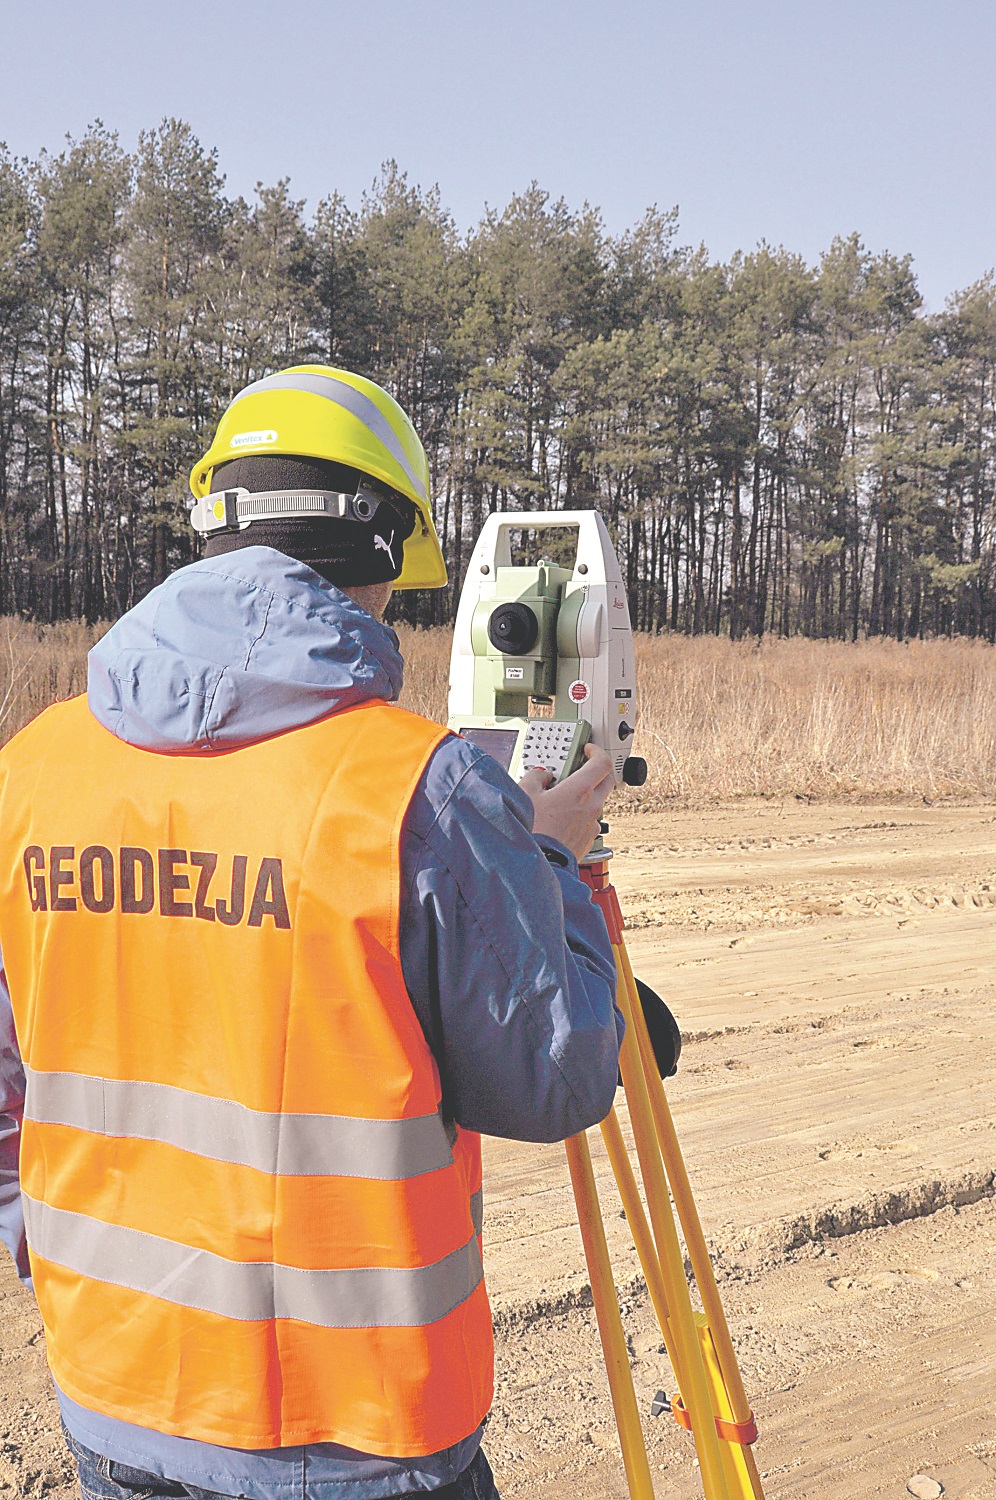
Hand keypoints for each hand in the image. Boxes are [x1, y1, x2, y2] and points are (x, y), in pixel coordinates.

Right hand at [519, 743, 614, 860]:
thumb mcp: (525, 794)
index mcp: (580, 791)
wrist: (538, 865)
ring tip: (561, 796)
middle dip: (595, 771)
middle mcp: (592, 807)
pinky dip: (579, 814)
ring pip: (597, 801)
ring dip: (585, 794)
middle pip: (605, 780)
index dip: (596, 751)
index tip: (588, 749)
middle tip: (578, 768)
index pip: (602, 762)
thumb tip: (541, 774)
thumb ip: (536, 776)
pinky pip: (589, 820)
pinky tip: (560, 818)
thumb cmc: (533, 832)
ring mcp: (592, 825)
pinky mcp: (588, 840)